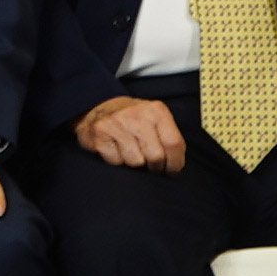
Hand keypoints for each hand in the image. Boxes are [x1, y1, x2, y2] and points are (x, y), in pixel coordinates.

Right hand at [70, 95, 186, 171]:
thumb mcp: (155, 119)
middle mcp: (137, 114)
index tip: (171, 170)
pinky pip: (116, 162)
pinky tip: (116, 149)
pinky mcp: (99, 132)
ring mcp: (116, 122)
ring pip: (135, 162)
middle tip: (150, 165)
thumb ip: (169, 136)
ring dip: (134, 163)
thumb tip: (177, 165)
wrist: (99, 105)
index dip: (175, 163)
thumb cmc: (134, 119)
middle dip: (154, 167)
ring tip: (130, 152)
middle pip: (155, 157)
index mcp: (156, 110)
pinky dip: (117, 161)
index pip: (174, 144)